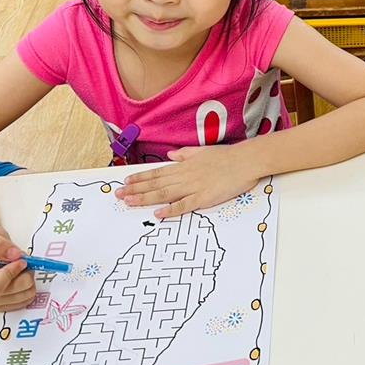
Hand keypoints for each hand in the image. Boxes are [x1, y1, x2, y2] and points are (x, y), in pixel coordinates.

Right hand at [0, 224, 35, 311]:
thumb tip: (14, 255)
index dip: (11, 274)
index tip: (21, 261)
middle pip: (10, 294)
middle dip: (24, 275)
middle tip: (24, 261)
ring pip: (22, 297)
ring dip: (29, 280)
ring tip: (22, 268)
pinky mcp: (4, 302)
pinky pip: (25, 300)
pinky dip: (29, 287)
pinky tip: (23, 276)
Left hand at [117, 146, 258, 218]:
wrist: (246, 160)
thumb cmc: (227, 156)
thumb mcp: (202, 150)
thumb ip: (185, 154)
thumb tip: (171, 155)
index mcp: (184, 165)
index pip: (157, 172)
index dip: (140, 178)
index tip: (125, 181)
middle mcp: (185, 176)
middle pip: (155, 184)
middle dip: (135, 189)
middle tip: (118, 195)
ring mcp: (194, 187)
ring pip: (164, 194)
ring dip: (145, 198)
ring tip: (129, 202)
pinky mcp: (205, 197)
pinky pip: (185, 205)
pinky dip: (171, 210)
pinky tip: (158, 214)